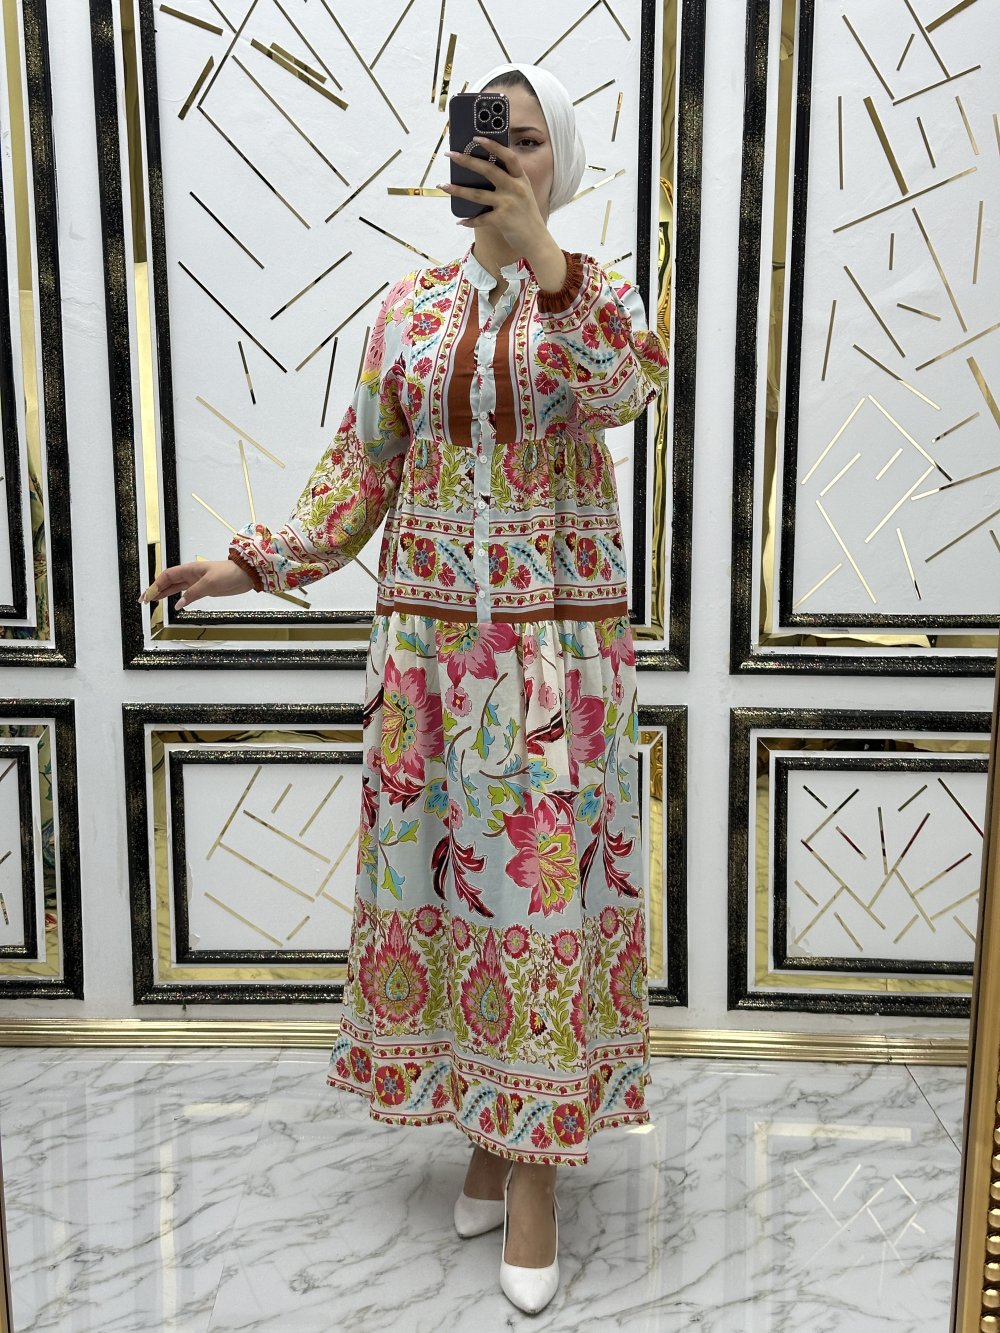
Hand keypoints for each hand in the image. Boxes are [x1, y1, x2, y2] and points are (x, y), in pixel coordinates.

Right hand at [139, 559, 252, 610]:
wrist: (245, 575)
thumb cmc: (228, 574)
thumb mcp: (209, 584)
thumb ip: (192, 594)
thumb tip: (178, 604)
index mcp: (189, 570)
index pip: (167, 576)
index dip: (155, 585)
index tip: (147, 595)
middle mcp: (190, 575)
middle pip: (168, 582)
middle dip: (155, 590)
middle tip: (144, 600)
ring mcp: (196, 582)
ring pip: (175, 587)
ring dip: (164, 593)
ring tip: (152, 600)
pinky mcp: (204, 589)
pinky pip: (186, 593)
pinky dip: (178, 598)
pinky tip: (173, 604)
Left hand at [441, 138, 550, 258]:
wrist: (537, 240)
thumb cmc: (526, 215)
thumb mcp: (522, 193)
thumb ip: (508, 182)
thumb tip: (481, 172)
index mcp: (520, 178)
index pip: (508, 156)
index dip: (493, 145)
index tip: (476, 138)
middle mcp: (515, 188)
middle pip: (488, 170)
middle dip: (467, 161)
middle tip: (451, 155)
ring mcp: (508, 204)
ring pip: (478, 194)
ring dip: (458, 190)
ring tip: (443, 185)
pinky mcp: (502, 220)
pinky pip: (480, 219)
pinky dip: (469, 221)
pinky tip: (460, 221)